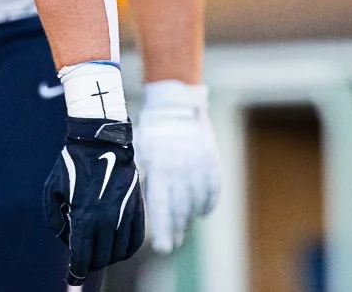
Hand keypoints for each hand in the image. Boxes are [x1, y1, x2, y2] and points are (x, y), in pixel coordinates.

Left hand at [44, 117, 145, 281]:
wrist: (101, 142)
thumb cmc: (71, 165)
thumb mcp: (51, 189)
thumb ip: (54, 219)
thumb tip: (66, 239)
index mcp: (84, 216)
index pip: (82, 257)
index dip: (76, 272)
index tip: (72, 279)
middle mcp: (106, 220)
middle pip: (100, 258)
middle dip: (89, 264)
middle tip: (82, 262)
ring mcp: (124, 216)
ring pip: (118, 253)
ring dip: (106, 258)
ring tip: (97, 253)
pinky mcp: (137, 210)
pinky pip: (135, 241)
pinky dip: (125, 250)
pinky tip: (117, 249)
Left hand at [137, 81, 219, 253]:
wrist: (176, 103)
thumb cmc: (152, 129)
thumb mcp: (140, 150)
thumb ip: (143, 176)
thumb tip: (140, 203)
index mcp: (158, 167)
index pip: (161, 207)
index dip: (163, 229)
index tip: (163, 248)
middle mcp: (179, 170)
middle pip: (179, 209)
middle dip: (176, 229)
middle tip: (173, 242)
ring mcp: (198, 167)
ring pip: (196, 203)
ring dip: (190, 218)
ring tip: (184, 227)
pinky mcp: (212, 162)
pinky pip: (212, 191)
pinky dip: (207, 204)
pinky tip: (201, 211)